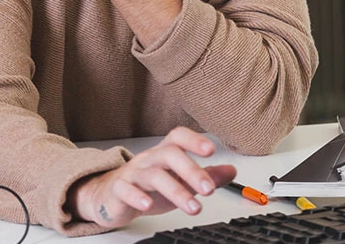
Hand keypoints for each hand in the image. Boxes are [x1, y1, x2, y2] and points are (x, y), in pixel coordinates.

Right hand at [68, 127, 236, 228]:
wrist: (112, 195)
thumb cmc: (149, 185)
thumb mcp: (180, 179)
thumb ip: (205, 174)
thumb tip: (232, 170)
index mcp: (165, 152)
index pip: (179, 137)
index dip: (194, 140)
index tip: (211, 150)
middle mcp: (150, 158)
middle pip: (169, 154)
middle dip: (191, 170)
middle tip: (209, 189)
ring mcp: (134, 172)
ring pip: (153, 175)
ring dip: (175, 190)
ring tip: (193, 207)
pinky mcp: (119, 189)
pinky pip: (126, 189)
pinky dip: (137, 196)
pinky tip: (147, 205)